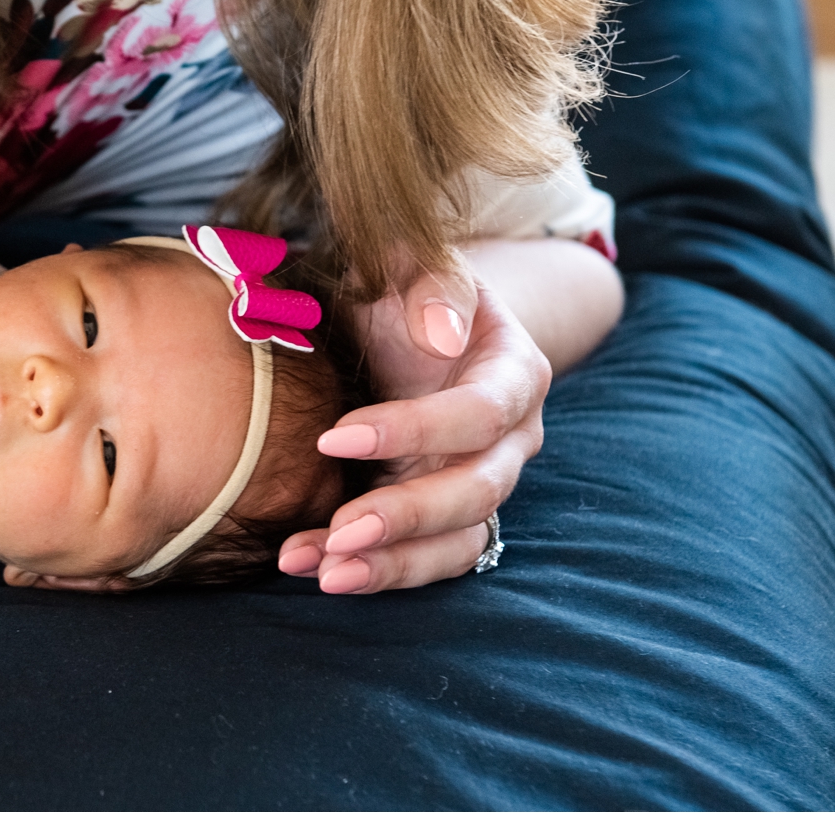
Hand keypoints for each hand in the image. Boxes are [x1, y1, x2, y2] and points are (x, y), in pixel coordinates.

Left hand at [278, 279, 547, 592]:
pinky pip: (432, 560)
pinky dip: (382, 573)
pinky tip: (321, 573)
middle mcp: (511, 439)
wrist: (408, 322)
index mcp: (513, 373)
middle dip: (407, 517)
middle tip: (338, 531)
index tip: (331, 436)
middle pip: (477, 492)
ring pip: (458, 541)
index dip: (414, 430)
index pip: (480, 414)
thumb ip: (430, 282)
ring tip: (321, 572)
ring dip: (392, 564)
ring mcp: (482, 482)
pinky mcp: (449, 516)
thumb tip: (444, 334)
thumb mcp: (414, 262)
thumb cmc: (408, 289)